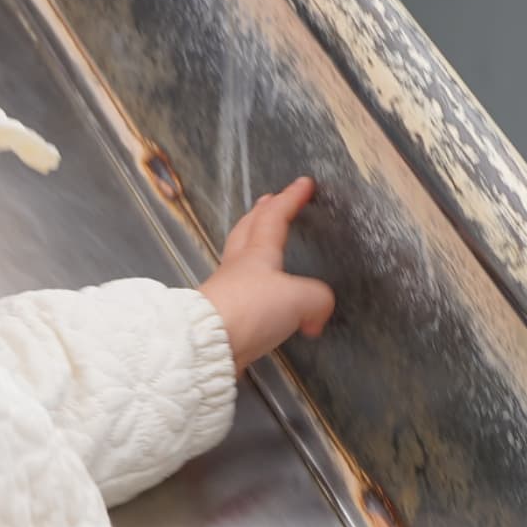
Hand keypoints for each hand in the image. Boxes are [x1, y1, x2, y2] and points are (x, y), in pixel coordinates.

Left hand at [201, 177, 333, 369]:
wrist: (209, 342)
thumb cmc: (251, 310)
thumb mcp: (301, 299)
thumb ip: (318, 300)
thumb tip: (315, 317)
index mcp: (257, 253)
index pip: (275, 216)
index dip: (291, 198)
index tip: (303, 183)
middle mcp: (238, 267)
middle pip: (247, 229)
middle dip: (261, 212)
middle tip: (269, 200)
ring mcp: (226, 290)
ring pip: (240, 258)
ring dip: (251, 246)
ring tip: (263, 243)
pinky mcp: (223, 316)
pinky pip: (241, 293)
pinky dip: (253, 288)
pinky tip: (260, 296)